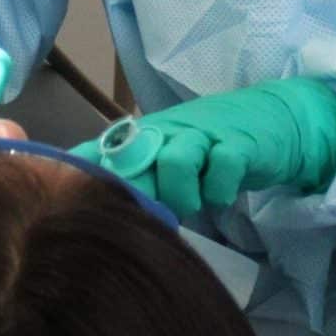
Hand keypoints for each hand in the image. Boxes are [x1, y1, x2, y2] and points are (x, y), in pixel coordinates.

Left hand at [77, 77, 335, 216]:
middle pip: (132, 162)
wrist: (271, 120)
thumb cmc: (208, 147)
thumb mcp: (164, 160)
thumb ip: (130, 181)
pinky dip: (221, 188)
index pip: (97, 153)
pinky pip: (222, 167)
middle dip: (133, 194)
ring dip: (184, 193)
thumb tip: (82, 210)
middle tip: (147, 215)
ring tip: (195, 201)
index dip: (80, 177)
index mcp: (140, 137)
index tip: (65, 202)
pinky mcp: (238, 143)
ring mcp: (201, 134)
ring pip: (176, 162)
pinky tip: (223, 193)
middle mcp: (164, 132)